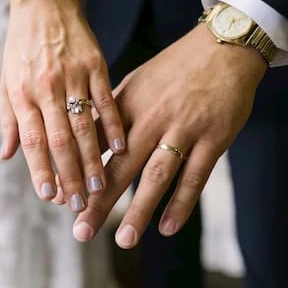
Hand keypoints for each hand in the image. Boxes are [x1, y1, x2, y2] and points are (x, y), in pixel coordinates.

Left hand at [0, 0, 125, 211]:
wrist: (43, 1)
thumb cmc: (21, 45)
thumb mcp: (7, 79)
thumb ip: (9, 119)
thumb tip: (7, 155)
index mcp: (22, 93)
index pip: (33, 140)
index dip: (40, 170)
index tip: (49, 196)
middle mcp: (46, 86)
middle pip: (59, 139)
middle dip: (69, 175)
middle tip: (78, 204)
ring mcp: (73, 75)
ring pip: (84, 125)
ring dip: (92, 159)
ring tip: (99, 187)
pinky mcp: (96, 64)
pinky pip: (106, 100)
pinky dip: (113, 125)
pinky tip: (121, 148)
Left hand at [73, 23, 266, 246]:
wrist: (223, 48)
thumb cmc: (175, 68)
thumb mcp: (136, 81)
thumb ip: (113, 110)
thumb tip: (86, 136)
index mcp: (128, 104)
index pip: (96, 145)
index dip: (78, 173)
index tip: (63, 200)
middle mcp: (152, 118)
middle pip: (120, 166)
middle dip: (99, 201)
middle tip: (81, 231)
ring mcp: (184, 129)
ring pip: (157, 175)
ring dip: (139, 209)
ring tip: (123, 240)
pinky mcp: (213, 139)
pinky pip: (195, 177)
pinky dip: (181, 203)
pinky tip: (167, 228)